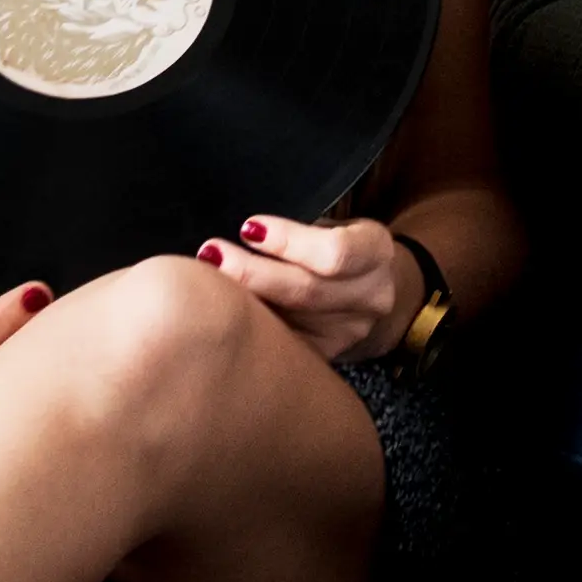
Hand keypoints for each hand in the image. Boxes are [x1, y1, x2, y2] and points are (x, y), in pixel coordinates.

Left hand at [201, 215, 418, 364]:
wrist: (367, 289)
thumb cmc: (334, 245)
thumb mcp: (330, 225)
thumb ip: (296, 231)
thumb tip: (242, 231)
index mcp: (375, 251)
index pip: (335, 252)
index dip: (288, 241)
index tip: (248, 227)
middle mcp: (371, 296)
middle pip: (306, 290)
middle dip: (252, 273)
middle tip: (211, 255)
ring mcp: (350, 333)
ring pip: (290, 322)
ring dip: (244, 302)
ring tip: (207, 283)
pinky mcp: (326, 356)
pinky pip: (282, 344)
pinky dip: (250, 327)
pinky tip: (223, 313)